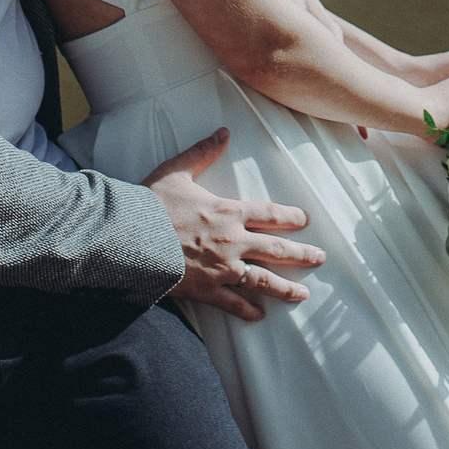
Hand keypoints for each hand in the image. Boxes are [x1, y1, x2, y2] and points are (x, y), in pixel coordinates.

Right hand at [144, 128, 323, 321]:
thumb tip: (223, 132)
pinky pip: (233, 303)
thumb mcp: (177, 171)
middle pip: (276, 249)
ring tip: (303, 294)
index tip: (305, 221)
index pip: (269, 213)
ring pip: (263, 279)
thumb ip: (203, 152)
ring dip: (285, 287)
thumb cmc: (151, 204)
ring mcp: (221, 268)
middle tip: (320, 258)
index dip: (290, 217)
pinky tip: (260, 316)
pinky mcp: (206, 290)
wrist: (129, 238)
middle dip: (301, 254)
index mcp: (227, 212)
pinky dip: (248, 310)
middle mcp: (232, 241)